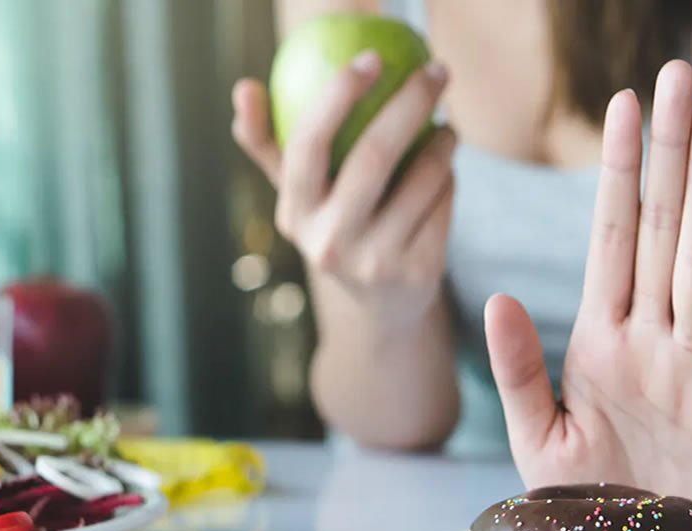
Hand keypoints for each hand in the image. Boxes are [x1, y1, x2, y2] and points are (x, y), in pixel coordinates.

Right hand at [231, 52, 455, 326]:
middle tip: (435, 71)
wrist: (382, 309)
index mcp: (294, 214)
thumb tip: (243, 89)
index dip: (338, 96)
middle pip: (375, 155)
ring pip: (422, 177)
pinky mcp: (418, 271)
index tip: (370, 59)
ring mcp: (376, 262)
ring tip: (446, 129)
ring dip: (443, 143)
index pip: (307, 145)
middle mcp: (330, 242)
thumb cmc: (338, 230)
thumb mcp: (301, 198)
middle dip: (411, 102)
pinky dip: (449, 179)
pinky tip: (445, 175)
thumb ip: (269, 146)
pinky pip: (444, 202)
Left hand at [483, 61, 691, 526]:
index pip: (610, 238)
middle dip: (668, 155)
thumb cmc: (589, 500)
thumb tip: (498, 296)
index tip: (622, 110)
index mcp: (601, 341)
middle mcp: (651, 339)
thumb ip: (519, 367)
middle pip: (659, 230)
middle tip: (677, 78)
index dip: (616, 173)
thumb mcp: (538, 435)